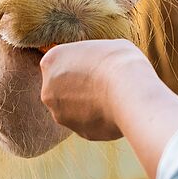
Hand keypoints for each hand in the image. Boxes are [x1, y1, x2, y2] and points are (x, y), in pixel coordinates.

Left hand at [40, 39, 157, 140]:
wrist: (129, 90)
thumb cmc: (118, 60)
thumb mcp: (101, 46)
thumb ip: (89, 58)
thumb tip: (95, 67)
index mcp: (51, 61)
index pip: (60, 62)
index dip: (80, 63)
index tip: (97, 64)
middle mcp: (48, 90)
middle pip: (63, 88)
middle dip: (80, 87)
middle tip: (104, 82)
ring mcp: (61, 114)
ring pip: (74, 108)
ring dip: (89, 104)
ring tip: (113, 96)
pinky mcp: (79, 132)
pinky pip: (89, 123)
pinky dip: (100, 118)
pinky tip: (116, 110)